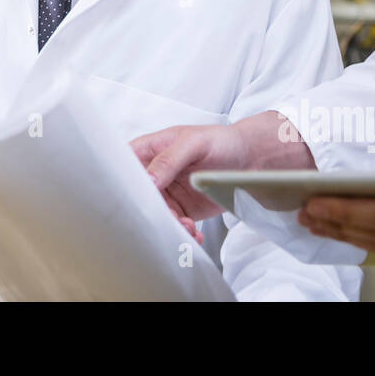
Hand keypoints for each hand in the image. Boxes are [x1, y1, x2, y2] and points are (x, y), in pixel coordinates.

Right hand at [131, 112, 314, 237]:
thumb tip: (148, 179)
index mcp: (150, 149)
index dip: (124, 182)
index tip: (134, 198)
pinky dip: (183, 233)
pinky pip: (175, 224)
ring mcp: (168, 192)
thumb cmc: (220, 141)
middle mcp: (155, 172)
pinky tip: (195, 235)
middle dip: (150, 210)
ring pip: (156, 214)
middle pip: (139, 195)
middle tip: (167, 217)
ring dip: (169, 224)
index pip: (125, 165)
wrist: (250, 159)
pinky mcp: (182, 209)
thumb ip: (169, 159)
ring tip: (188, 227)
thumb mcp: (194, 142)